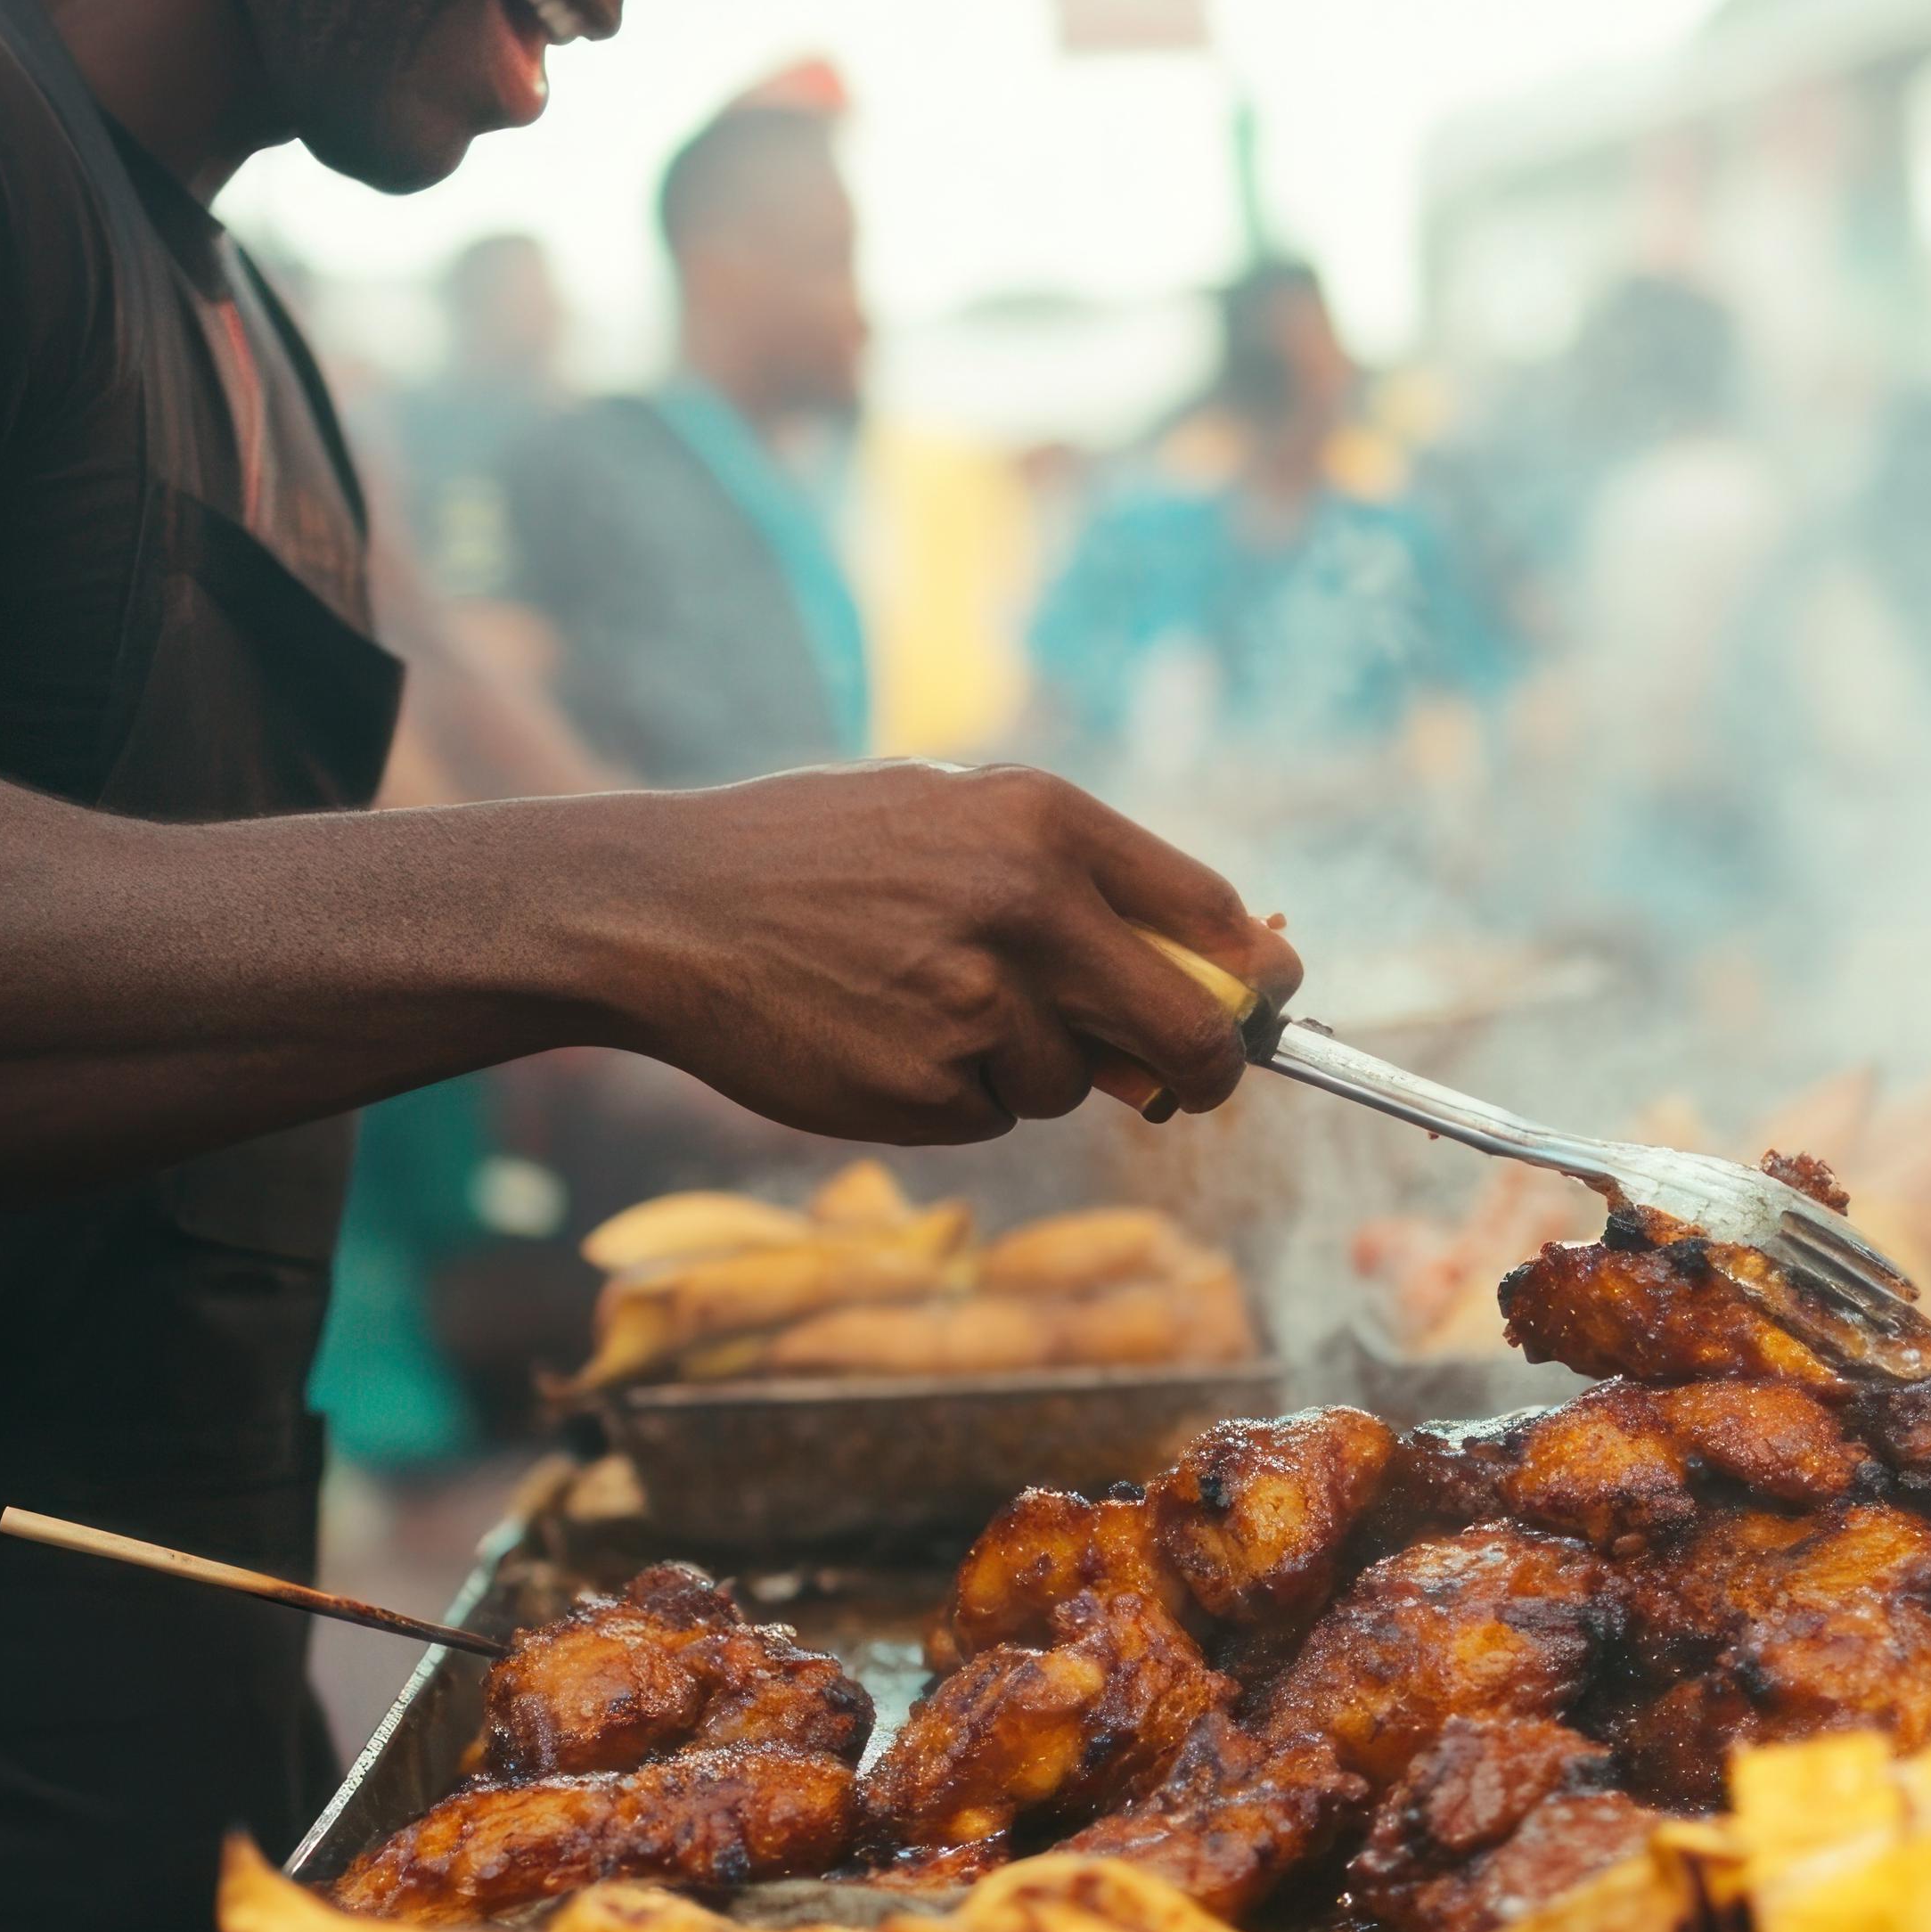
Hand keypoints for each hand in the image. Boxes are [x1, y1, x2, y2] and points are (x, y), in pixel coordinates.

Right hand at [573, 759, 1301, 1144]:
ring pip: (1080, 1083)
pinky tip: (886, 1038)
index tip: (1266, 1009)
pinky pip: (998, 1114)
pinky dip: (964, 1096)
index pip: (1214, 918)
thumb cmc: (818, 857)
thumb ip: (1078, 880)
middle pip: (1192, 1029)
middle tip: (1187, 1086)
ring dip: (1035, 1069)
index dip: (1256, 981)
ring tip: (929, 1004)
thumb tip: (1210, 969)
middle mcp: (1029, 907)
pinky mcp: (931, 1084)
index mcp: (1047, 823)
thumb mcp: (954, 817)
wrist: (664, 909)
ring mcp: (980, 1003)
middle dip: (1207, 1071)